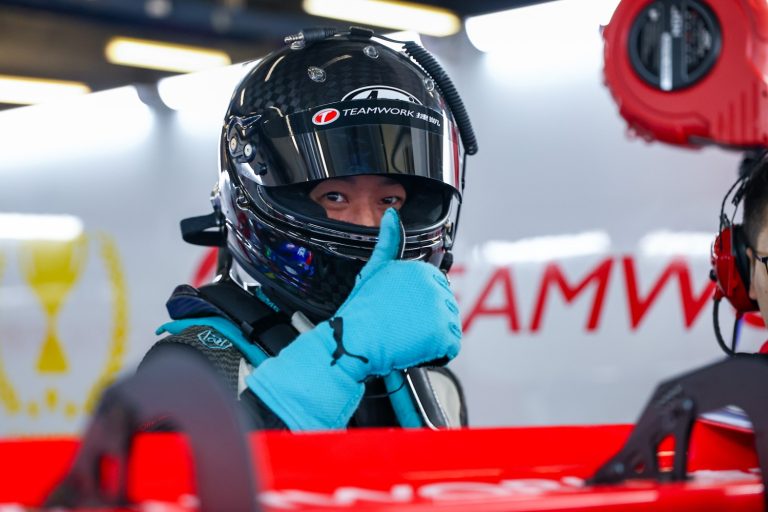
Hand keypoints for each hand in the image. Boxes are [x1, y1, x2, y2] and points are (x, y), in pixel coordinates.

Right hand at [246, 209, 461, 429]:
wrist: (353, 342)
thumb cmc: (360, 310)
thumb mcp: (374, 270)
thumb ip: (388, 242)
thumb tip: (392, 215)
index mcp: (422, 269)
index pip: (435, 290)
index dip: (417, 305)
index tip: (399, 310)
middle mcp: (436, 286)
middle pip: (443, 309)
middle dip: (425, 320)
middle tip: (399, 324)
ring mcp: (441, 310)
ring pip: (447, 328)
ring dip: (430, 336)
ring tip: (404, 335)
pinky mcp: (444, 334)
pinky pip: (450, 347)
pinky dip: (435, 352)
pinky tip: (413, 346)